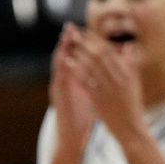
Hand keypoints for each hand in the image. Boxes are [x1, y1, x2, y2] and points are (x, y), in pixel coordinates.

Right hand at [50, 23, 94, 153]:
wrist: (74, 136)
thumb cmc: (83, 115)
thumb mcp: (91, 93)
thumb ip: (96, 80)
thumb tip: (107, 68)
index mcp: (73, 80)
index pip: (74, 57)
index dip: (78, 44)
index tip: (83, 29)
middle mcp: (64, 82)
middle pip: (64, 57)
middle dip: (66, 42)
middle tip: (70, 27)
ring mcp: (59, 89)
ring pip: (58, 67)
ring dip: (61, 52)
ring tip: (64, 38)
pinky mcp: (58, 98)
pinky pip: (59, 81)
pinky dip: (61, 70)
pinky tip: (64, 60)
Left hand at [65, 27, 145, 139]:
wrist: (131, 128)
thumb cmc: (133, 105)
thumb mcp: (135, 82)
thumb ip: (131, 63)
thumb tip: (130, 45)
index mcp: (127, 73)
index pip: (110, 50)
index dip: (96, 39)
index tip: (84, 31)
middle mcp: (119, 79)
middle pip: (99, 54)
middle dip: (84, 41)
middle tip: (72, 32)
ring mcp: (109, 89)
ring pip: (92, 66)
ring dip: (79, 53)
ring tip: (69, 45)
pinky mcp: (100, 99)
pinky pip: (86, 81)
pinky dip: (77, 70)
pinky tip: (69, 63)